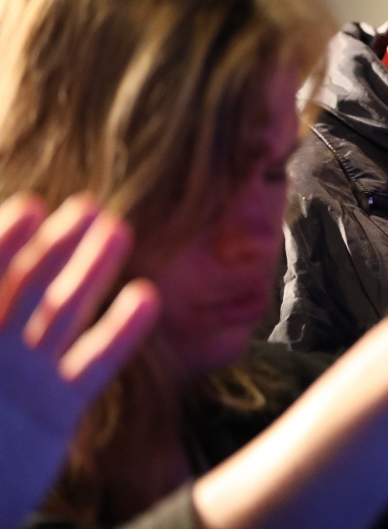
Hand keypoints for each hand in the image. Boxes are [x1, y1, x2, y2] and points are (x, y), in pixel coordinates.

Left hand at [0, 193, 159, 528]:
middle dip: (54, 245)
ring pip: (64, 313)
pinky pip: (95, 362)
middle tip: (87, 208)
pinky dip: (123, 330)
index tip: (33, 206)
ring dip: (92, 271)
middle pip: (27, 286)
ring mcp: (27, 379)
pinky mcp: (58, 409)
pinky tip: (146, 297)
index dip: (5, 241)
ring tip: (118, 230)